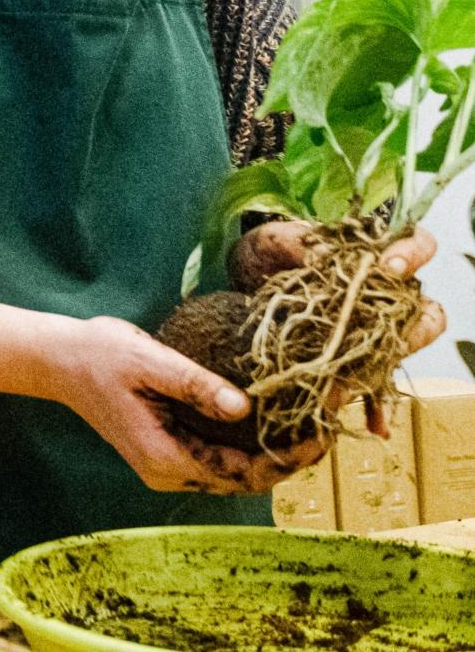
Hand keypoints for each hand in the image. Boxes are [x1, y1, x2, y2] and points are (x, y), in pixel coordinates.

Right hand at [42, 315, 322, 494]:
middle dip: (291, 455)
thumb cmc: (97, 354)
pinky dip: (251, 442)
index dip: (290, 457)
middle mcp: (169, 471)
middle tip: (330, 421)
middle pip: (247, 478)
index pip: (245, 473)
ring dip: (274, 449)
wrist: (56, 359)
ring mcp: (169, 464)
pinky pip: (221, 455)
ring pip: (237, 470)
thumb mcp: (148, 360)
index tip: (323, 430)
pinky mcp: (170, 449)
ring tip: (311, 418)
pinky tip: (274, 417)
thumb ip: (195, 385)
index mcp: (165, 458)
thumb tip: (245, 407)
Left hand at [229, 223, 448, 435]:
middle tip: (389, 334)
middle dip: (415, 326)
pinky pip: (373, 384)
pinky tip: (375, 426)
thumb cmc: (266, 253)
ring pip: (402, 350)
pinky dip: (374, 405)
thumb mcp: (272, 239)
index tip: (388, 268)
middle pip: (426, 312)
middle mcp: (385, 295)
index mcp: (375, 256)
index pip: (418, 246)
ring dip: (388, 367)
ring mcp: (373, 329)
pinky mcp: (353, 357)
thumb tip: (324, 256)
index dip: (413, 255)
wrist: (239, 282)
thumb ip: (294, 240)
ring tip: (368, 375)